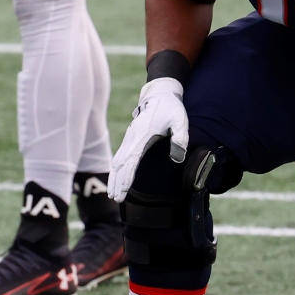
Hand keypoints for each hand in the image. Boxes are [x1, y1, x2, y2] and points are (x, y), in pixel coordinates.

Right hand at [108, 77, 188, 201]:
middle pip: (121, 164)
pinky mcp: (130, 139)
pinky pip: (120, 157)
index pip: (132, 159)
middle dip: (117, 182)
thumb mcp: (180, 120)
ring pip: (118, 161)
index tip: (124, 190)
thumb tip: (177, 158)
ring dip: (114, 178)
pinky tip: (116, 180)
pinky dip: (116, 170)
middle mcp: (132, 138)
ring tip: (113, 195)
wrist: (159, 94)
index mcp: (142, 135)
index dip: (127, 176)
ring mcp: (129, 138)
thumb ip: (180, 137)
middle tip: (116, 199)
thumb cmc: (171, 108)